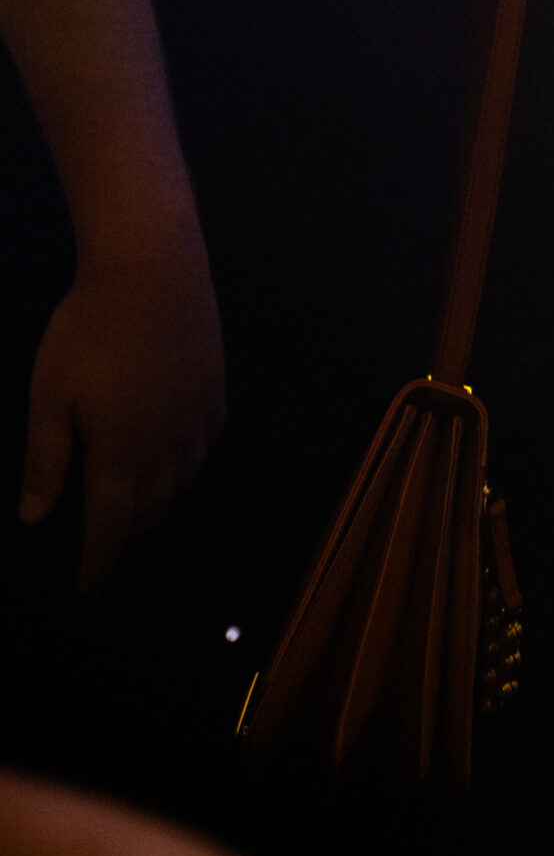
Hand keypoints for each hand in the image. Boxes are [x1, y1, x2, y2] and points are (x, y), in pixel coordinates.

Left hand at [18, 233, 225, 593]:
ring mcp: (196, 414)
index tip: (90, 587)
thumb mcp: (50, 394)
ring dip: (163, 501)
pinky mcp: (214, 385)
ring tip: (143, 505)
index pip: (111, 526)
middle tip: (109, 544)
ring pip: (185, 478)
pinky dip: (192, 460)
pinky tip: (181, 451)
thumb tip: (36, 518)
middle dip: (129, 534)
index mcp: (121, 452)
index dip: (99, 562)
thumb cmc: (90, 328)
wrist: (152, 268)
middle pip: (153, 508)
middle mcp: (165, 444)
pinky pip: (208, 439)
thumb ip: (45, 460)